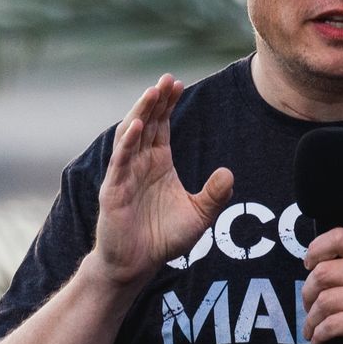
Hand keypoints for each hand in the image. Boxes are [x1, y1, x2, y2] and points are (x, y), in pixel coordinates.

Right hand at [92, 74, 232, 287]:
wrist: (137, 265)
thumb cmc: (163, 238)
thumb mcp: (199, 216)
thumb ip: (214, 195)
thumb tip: (229, 173)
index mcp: (158, 162)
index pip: (162, 125)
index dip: (169, 104)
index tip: (179, 83)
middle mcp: (139, 163)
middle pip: (147, 123)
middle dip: (156, 100)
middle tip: (168, 79)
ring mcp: (124, 174)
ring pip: (130, 136)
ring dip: (140, 113)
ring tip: (152, 93)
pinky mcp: (114, 190)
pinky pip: (120, 162)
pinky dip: (127, 143)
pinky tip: (137, 126)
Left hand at [301, 228, 342, 343]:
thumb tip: (318, 265)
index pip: (340, 237)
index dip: (317, 249)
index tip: (308, 264)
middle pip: (323, 272)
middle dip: (307, 293)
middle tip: (308, 307)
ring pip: (323, 301)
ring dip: (311, 319)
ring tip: (312, 328)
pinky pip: (329, 324)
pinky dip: (318, 334)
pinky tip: (319, 339)